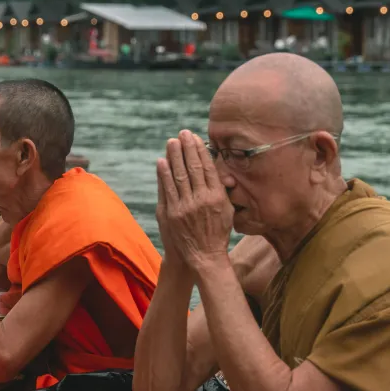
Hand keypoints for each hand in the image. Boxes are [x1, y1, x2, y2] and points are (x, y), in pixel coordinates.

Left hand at [157, 130, 232, 270]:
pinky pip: (167, 190)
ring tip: (171, 142)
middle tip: (182, 133)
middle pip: (193, 168)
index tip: (195, 138)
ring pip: (179, 176)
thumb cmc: (218, 233)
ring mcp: (185, 207)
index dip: (200, 151)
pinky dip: (163, 175)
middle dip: (187, 148)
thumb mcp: (228, 211)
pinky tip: (161, 162)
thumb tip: (220, 172)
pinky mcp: (172, 214)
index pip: (208, 167)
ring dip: (174, 157)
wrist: (204, 257)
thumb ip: (223, 191)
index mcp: (217, 197)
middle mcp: (202, 200)